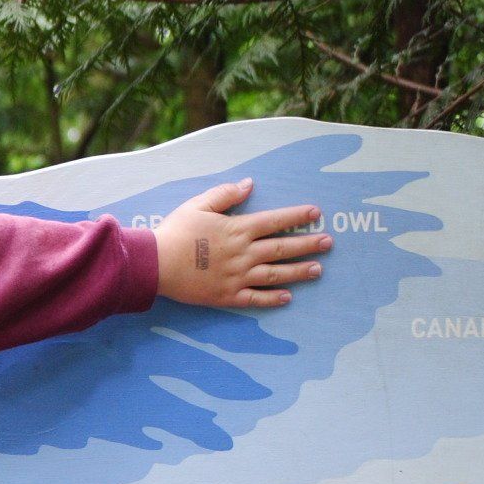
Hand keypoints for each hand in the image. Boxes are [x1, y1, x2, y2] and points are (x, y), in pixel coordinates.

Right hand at [153, 178, 329, 308]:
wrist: (156, 264)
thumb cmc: (175, 232)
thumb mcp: (198, 205)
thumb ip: (225, 194)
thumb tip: (249, 184)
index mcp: (238, 229)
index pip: (276, 220)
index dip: (297, 216)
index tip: (316, 213)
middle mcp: (244, 253)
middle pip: (282, 248)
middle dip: (308, 244)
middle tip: (328, 243)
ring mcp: (238, 276)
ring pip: (275, 274)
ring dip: (299, 271)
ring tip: (318, 270)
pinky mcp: (227, 295)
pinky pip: (255, 298)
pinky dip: (272, 299)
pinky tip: (287, 297)